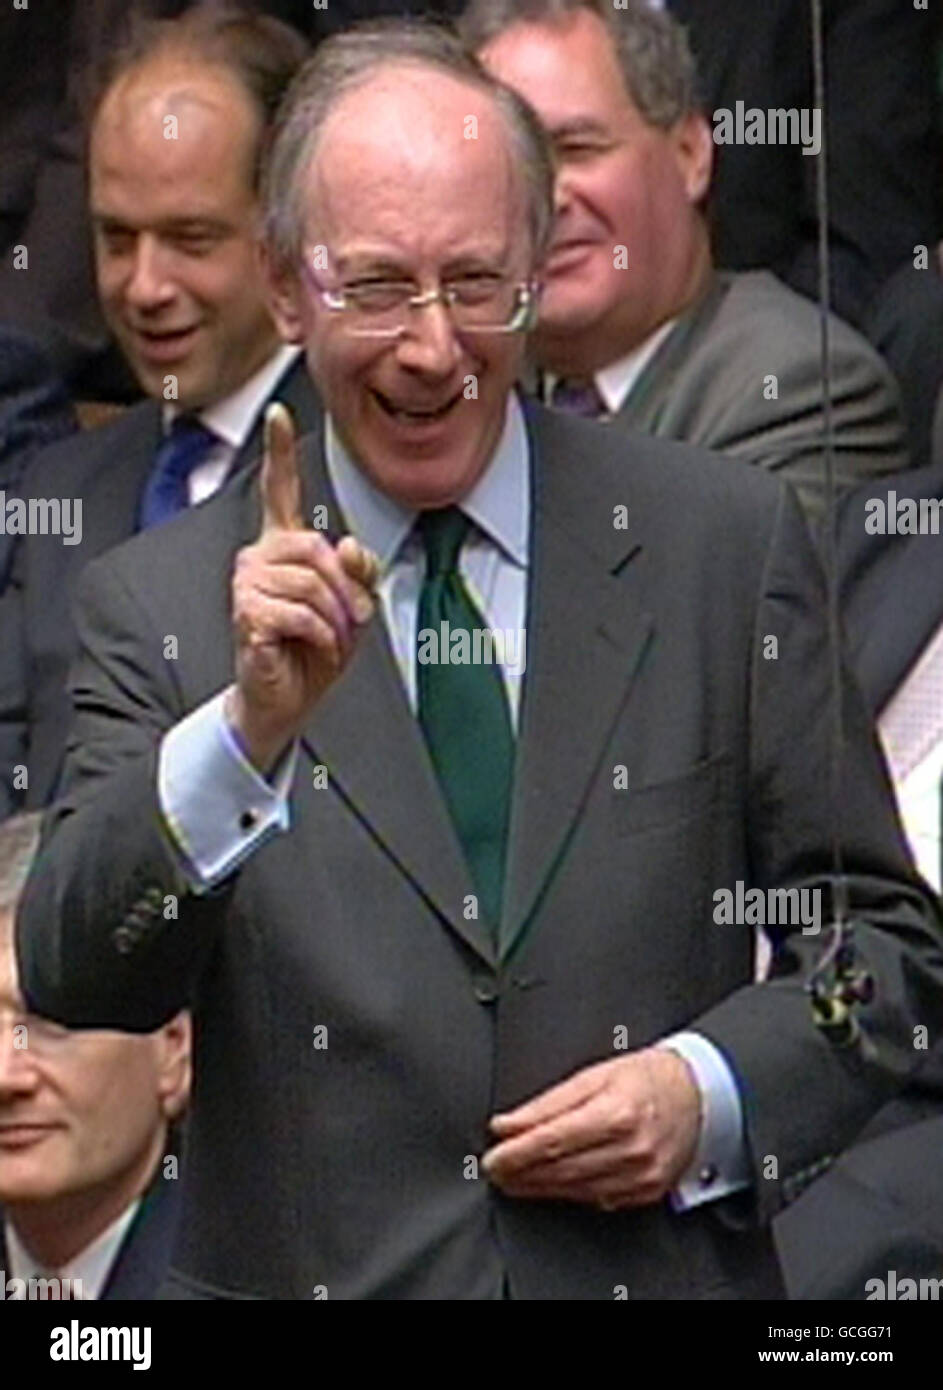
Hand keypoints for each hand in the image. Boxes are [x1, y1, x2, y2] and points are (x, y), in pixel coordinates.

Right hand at [229, 402, 378, 768]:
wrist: (288, 698)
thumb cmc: (315, 648)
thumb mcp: (354, 604)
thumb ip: (359, 569)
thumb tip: (344, 544)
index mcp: (284, 546)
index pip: (280, 491)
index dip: (278, 452)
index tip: (277, 413)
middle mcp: (259, 556)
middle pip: (317, 548)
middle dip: (347, 590)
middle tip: (351, 621)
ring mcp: (247, 584)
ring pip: (313, 583)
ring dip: (337, 619)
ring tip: (330, 638)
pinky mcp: (245, 614)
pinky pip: (301, 614)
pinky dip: (321, 637)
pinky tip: (312, 647)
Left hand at [482, 1048, 701, 1210]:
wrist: (699, 1096)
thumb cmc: (647, 1079)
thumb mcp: (595, 1074)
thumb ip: (548, 1102)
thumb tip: (508, 1123)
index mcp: (616, 1112)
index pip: (551, 1141)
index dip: (516, 1153)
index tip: (493, 1157)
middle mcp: (630, 1148)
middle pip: (560, 1169)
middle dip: (520, 1172)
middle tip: (496, 1170)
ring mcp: (641, 1175)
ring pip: (575, 1189)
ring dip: (538, 1186)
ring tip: (515, 1179)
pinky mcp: (645, 1191)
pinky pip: (596, 1198)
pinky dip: (568, 1193)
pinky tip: (550, 1186)